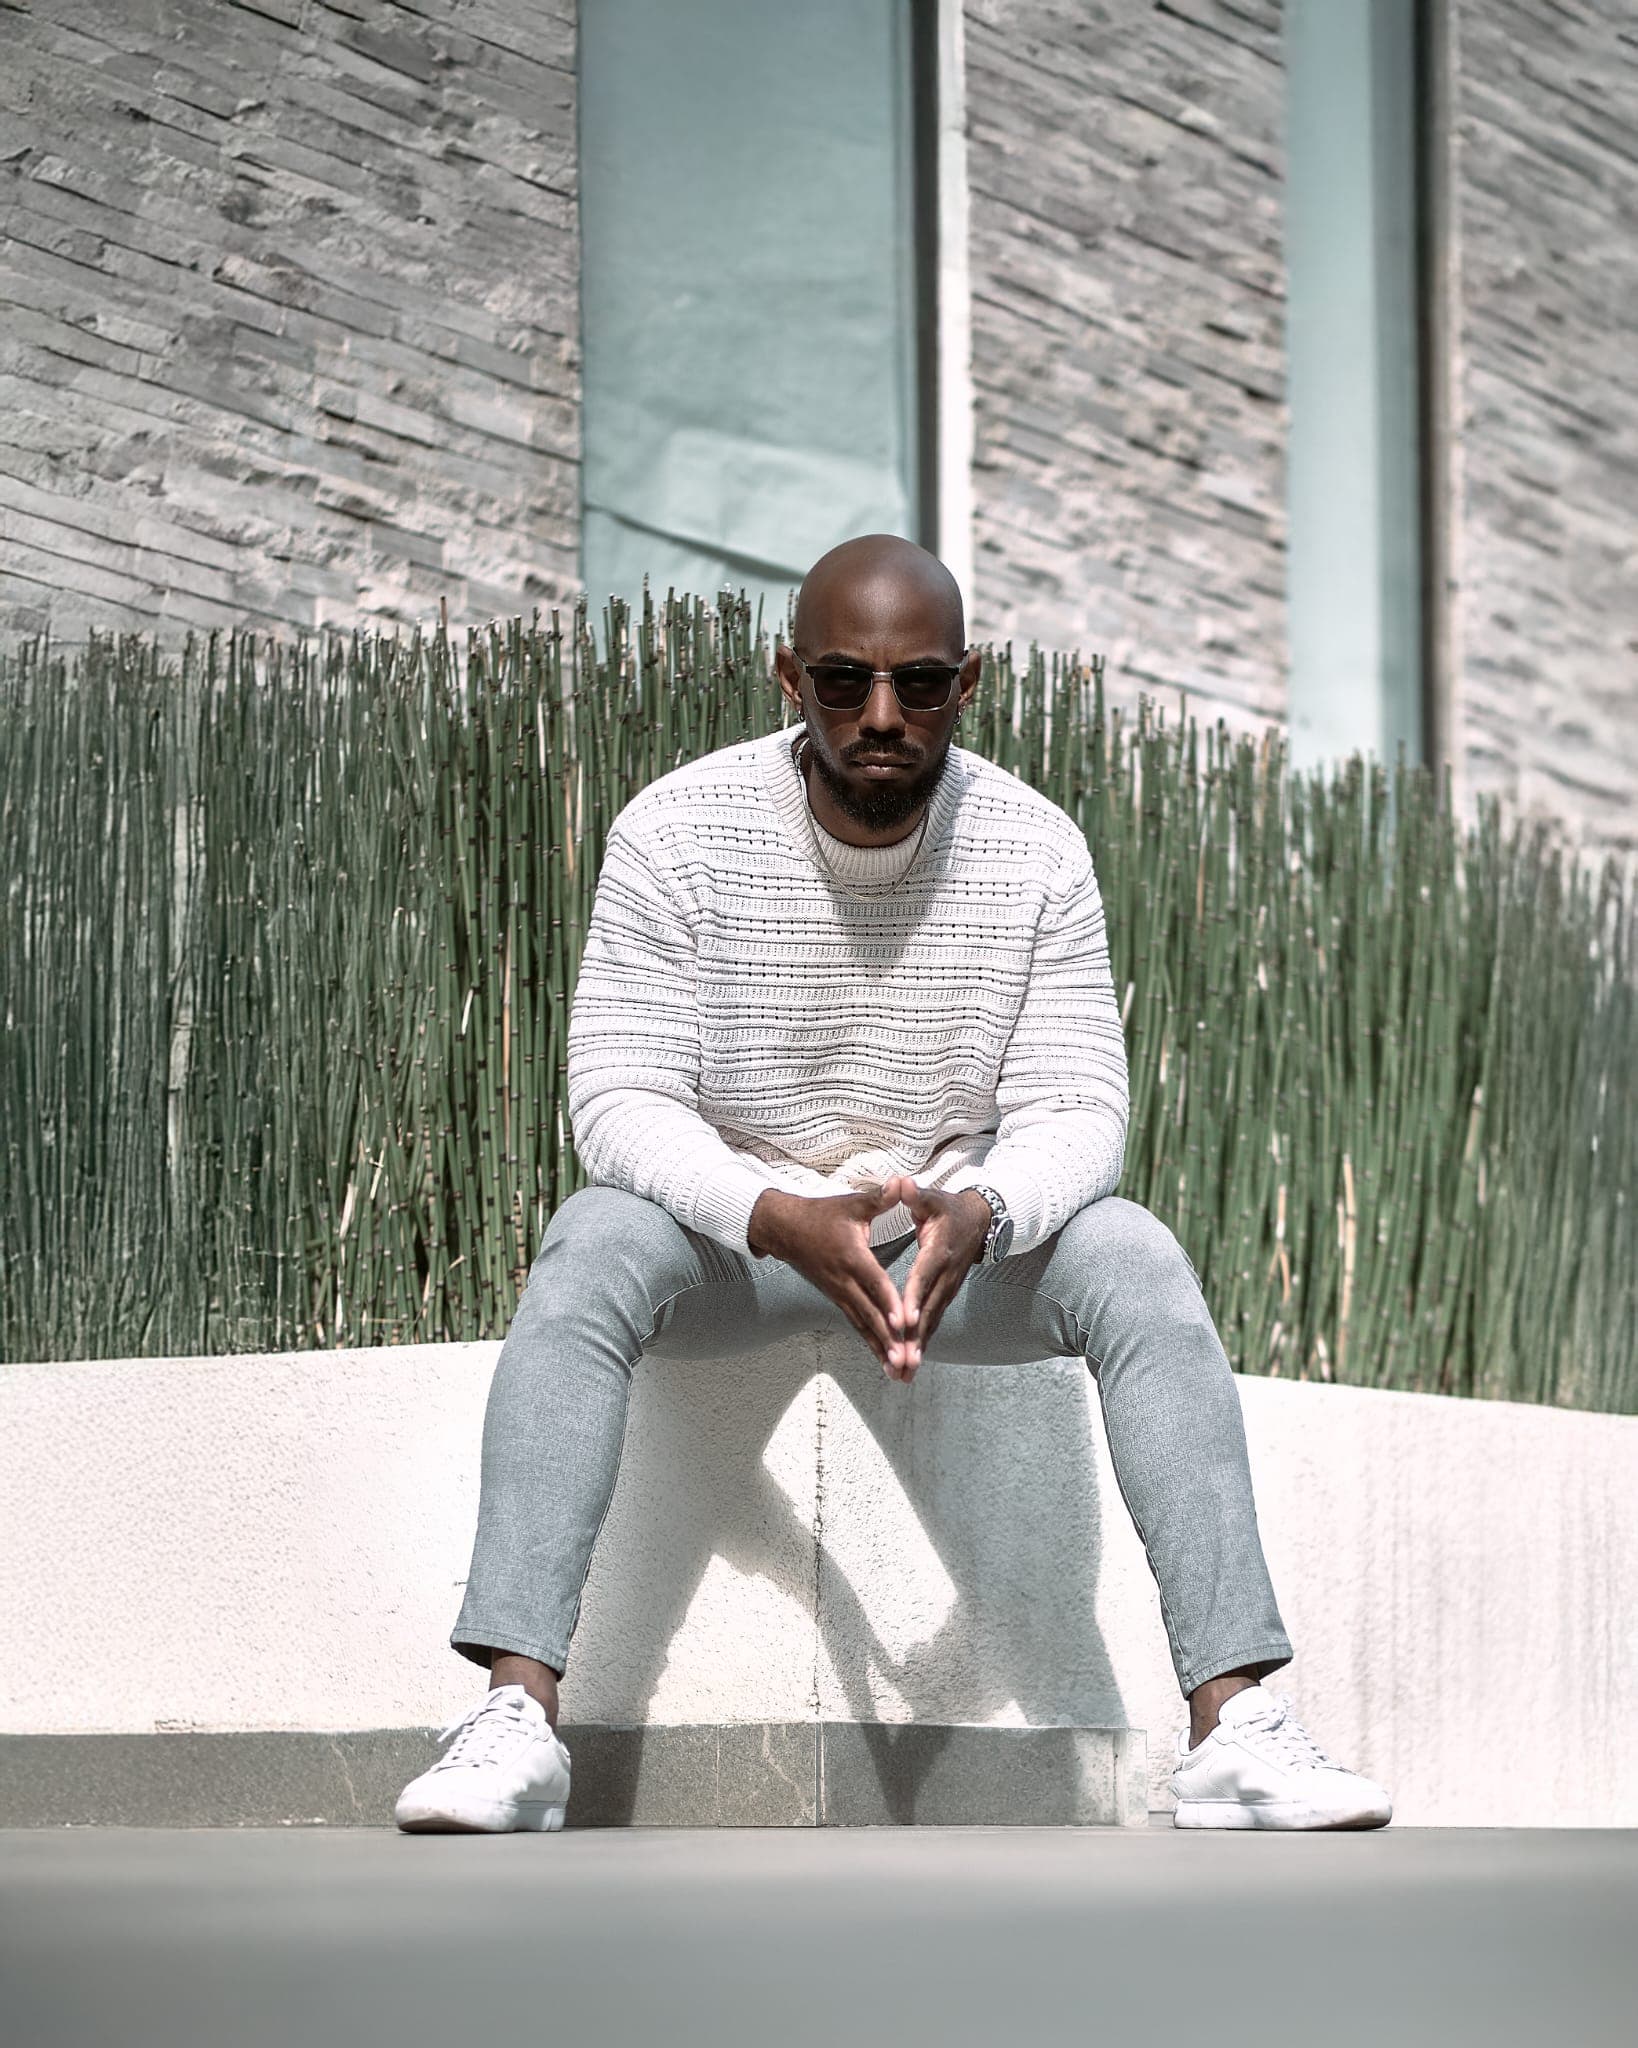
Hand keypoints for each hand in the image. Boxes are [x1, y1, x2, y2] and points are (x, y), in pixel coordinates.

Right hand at [747, 1183, 913, 1373]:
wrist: (783, 1229)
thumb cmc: (820, 1215)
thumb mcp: (851, 1203)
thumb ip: (879, 1198)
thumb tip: (901, 1182)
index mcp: (851, 1257)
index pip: (874, 1283)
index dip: (889, 1303)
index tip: (903, 1323)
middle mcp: (844, 1281)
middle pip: (869, 1313)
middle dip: (887, 1338)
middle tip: (903, 1360)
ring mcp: (839, 1293)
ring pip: (862, 1325)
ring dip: (879, 1348)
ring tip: (897, 1371)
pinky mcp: (836, 1299)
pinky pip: (856, 1324)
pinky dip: (871, 1342)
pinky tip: (884, 1359)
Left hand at [882, 1176, 991, 1383]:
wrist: (980, 1222)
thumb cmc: (949, 1208)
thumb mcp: (933, 1198)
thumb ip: (916, 1195)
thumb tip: (902, 1184)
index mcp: (938, 1252)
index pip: (923, 1278)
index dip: (914, 1299)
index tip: (904, 1321)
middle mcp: (945, 1277)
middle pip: (927, 1312)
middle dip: (913, 1339)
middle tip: (901, 1363)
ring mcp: (947, 1290)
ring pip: (930, 1323)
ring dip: (917, 1349)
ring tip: (903, 1374)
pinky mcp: (945, 1298)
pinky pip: (931, 1324)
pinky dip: (921, 1345)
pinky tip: (909, 1365)